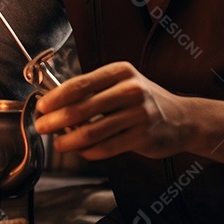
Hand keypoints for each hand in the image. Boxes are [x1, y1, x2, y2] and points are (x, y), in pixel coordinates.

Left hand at [33, 61, 191, 160]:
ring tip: (60, 144)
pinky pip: (106, 147)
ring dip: (69, 141)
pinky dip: (89, 152)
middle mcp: (130, 89)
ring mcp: (139, 113)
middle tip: (42, 128)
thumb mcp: (121, 84)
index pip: (80, 84)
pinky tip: (83, 151)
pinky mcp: (143, 136)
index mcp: (120, 71)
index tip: (41, 107)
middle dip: (56, 121)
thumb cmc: (142, 101)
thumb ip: (93, 91)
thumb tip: (55, 104)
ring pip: (92, 131)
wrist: (182, 119)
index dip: (56, 98)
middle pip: (82, 108)